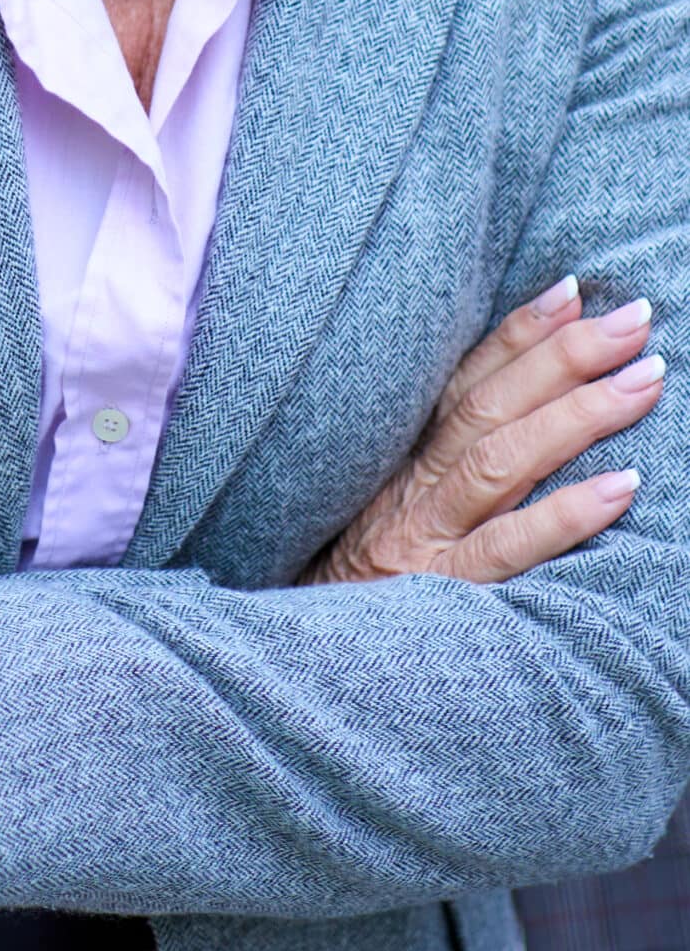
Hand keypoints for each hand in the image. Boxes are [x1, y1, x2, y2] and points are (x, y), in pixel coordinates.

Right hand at [303, 278, 661, 585]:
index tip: (571, 290)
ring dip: (577, 414)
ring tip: (645, 380)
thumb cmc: (355, 587)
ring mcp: (425, 538)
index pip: (463, 381)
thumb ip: (434, 471)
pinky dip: (564, 514)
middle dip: (565, 355)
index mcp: (400, 462)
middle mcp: (411, 489)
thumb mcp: (379, 514)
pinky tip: (622, 488)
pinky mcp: (440, 593)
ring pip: (501, 460)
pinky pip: (507, 547)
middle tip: (634, 320)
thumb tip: (513, 418)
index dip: (516, 333)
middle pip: (488, 406)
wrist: (304, 659)